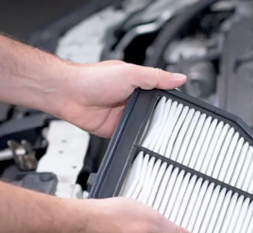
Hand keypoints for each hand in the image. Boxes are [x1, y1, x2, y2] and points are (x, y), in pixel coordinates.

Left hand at [57, 61, 186, 136]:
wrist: (69, 94)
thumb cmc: (93, 78)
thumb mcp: (131, 73)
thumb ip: (156, 77)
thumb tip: (179, 78)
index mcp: (137, 83)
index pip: (161, 93)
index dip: (171, 100)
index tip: (183, 107)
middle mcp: (131, 99)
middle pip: (154, 112)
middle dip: (160, 117)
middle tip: (170, 123)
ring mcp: (123, 115)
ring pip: (143, 125)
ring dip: (146, 128)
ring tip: (154, 130)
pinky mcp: (115, 129)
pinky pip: (129, 136)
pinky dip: (133, 138)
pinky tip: (138, 137)